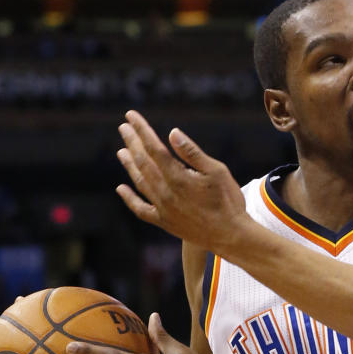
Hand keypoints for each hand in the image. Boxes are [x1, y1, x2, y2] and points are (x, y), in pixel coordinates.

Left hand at [116, 110, 248, 256]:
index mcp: (178, 177)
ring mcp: (163, 209)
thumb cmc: (228, 201)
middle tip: (123, 127)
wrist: (231, 237)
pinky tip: (121, 188)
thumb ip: (192, 153)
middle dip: (132, 142)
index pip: (153, 148)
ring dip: (129, 165)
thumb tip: (172, 133)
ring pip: (140, 182)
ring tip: (121, 151)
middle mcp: (166, 193)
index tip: (131, 116)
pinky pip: (141, 209)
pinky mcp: (165, 222)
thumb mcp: (216, 171)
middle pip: (143, 162)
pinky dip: (129, 198)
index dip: (141, 130)